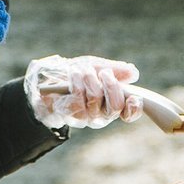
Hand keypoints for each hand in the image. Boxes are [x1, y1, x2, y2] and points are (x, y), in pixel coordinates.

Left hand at [24, 55, 143, 128]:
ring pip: (96, 100)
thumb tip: (133, 72)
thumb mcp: (96, 66)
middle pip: (115, 108)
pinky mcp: (70, 113)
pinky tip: (74, 73)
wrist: (48, 80)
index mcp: (112, 102)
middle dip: (112, 87)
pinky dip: (77, 82)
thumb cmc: (75, 74)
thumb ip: (114, 69)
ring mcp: (85, 116)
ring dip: (90, 80)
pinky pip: (78, 99)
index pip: (129, 113)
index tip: (135, 98)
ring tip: (83, 69)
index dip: (135, 108)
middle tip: (105, 73)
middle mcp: (101, 113)